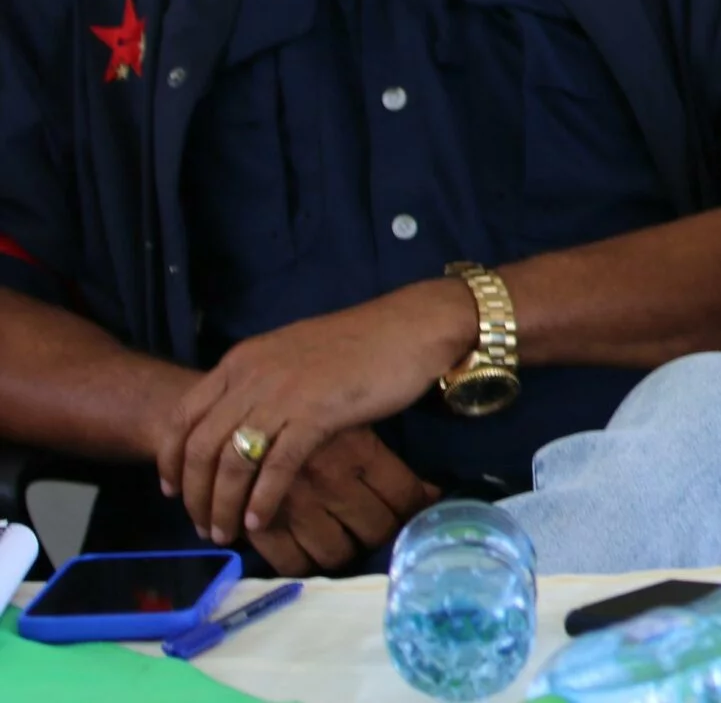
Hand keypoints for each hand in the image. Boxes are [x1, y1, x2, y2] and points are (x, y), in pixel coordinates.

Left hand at [156, 281, 474, 544]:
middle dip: (194, 494)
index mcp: (242, 360)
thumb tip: (241, 416)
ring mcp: (283, 395)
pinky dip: (263, 499)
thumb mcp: (292, 354)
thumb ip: (260, 380)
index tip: (172, 490)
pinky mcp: (317, 414)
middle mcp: (252, 377)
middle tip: (200, 524)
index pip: (183, 415)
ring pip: (233, 461)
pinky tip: (260, 521)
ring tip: (225, 532)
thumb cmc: (358, 342)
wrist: (410, 327)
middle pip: (200, 446)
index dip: (170, 459)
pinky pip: (276, 466)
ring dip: (223, 504)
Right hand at [247, 427, 441, 576]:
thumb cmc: (297, 409)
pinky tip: (307, 551)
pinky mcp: (261, 525)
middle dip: (382, 534)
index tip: (412, 513)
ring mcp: (298, 505)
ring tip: (342, 541)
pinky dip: (303, 563)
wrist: (227, 402)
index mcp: (359, 451)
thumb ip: (382, 457)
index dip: (414, 511)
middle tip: (377, 528)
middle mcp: (333, 481)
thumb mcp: (347, 418)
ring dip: (344, 551)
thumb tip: (432, 493)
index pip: (406, 497)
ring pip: (338, 553)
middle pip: (377, 530)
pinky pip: (293, 564)